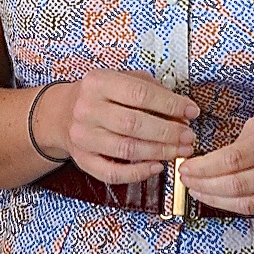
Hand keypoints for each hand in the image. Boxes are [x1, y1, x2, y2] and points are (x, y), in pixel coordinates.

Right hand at [34, 70, 198, 185]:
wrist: (62, 114)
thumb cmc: (100, 96)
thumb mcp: (121, 80)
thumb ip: (151, 90)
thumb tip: (182, 111)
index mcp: (98, 82)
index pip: (139, 93)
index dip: (170, 104)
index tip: (191, 111)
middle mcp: (87, 108)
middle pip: (133, 123)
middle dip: (168, 132)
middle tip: (189, 137)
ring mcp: (82, 136)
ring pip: (126, 149)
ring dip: (159, 152)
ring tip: (180, 151)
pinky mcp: (82, 160)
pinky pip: (112, 173)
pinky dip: (137, 173)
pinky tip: (156, 167)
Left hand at [177, 111, 253, 215]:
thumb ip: (240, 141)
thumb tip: (209, 161)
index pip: (233, 160)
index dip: (204, 168)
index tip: (185, 168)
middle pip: (238, 186)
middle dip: (205, 186)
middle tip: (185, 182)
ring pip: (249, 205)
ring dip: (217, 201)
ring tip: (198, 192)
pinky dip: (237, 207)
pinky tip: (222, 199)